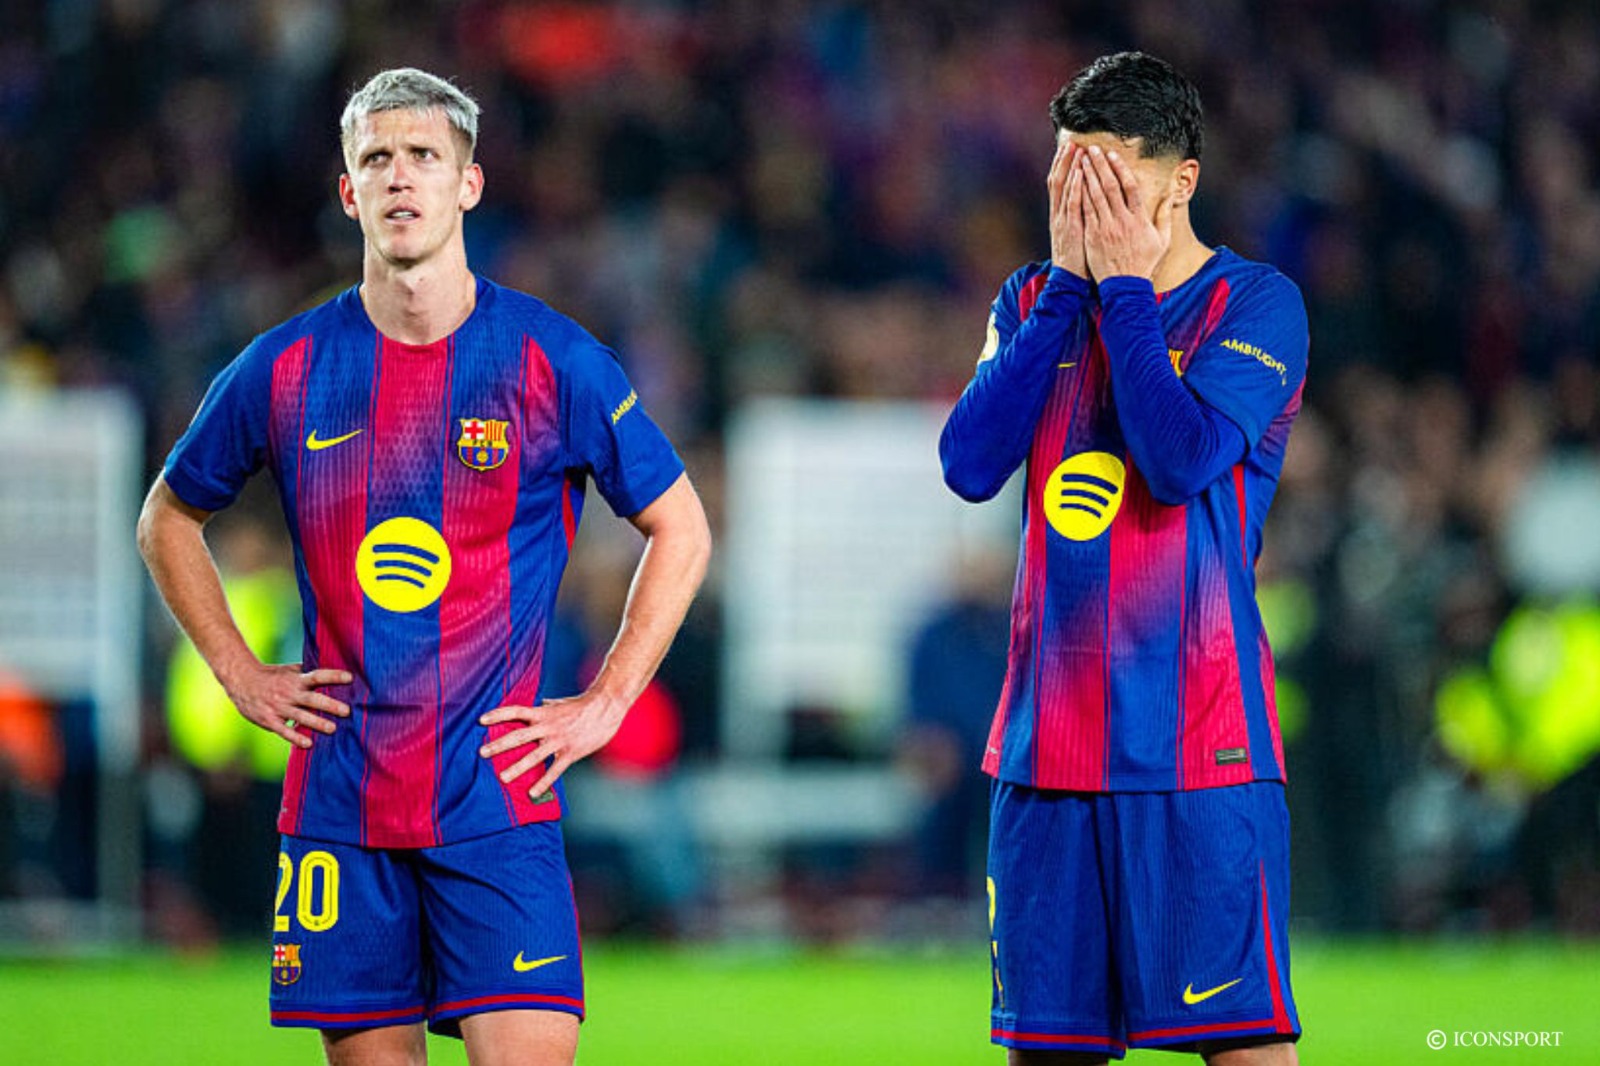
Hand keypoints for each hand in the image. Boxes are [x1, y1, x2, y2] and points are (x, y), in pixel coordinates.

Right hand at [221, 663, 351, 748]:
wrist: (240, 680)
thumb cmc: (271, 675)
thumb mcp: (289, 670)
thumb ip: (308, 673)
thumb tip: (331, 669)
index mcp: (296, 679)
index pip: (317, 676)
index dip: (333, 676)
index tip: (350, 678)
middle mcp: (288, 693)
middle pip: (312, 699)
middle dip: (329, 705)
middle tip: (346, 711)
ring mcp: (278, 707)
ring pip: (300, 716)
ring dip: (317, 723)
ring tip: (333, 728)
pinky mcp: (269, 720)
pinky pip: (284, 730)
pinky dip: (295, 737)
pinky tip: (308, 744)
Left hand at [478, 690, 629, 799]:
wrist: (606, 706)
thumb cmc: (583, 705)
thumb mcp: (561, 703)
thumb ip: (548, 706)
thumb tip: (540, 703)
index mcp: (543, 713)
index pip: (515, 711)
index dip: (498, 715)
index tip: (481, 720)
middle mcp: (548, 726)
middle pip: (518, 736)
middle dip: (499, 745)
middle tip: (482, 753)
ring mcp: (559, 740)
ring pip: (534, 755)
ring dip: (517, 767)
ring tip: (502, 777)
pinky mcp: (571, 752)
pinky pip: (555, 769)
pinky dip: (544, 782)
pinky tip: (533, 792)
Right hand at [1048, 140, 1087, 277]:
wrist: (1069, 279)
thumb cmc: (1078, 257)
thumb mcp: (1076, 233)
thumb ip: (1080, 216)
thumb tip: (1089, 201)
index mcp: (1060, 214)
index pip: (1059, 184)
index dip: (1063, 166)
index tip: (1070, 149)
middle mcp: (1058, 213)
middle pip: (1057, 181)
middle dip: (1064, 161)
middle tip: (1071, 142)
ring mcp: (1062, 220)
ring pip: (1063, 188)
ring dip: (1070, 168)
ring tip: (1076, 150)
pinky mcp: (1070, 227)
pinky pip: (1072, 203)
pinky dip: (1074, 186)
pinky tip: (1080, 172)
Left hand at [1079, 146, 1173, 281]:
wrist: (1125, 286)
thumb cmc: (1144, 263)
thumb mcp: (1162, 241)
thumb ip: (1165, 217)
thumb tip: (1171, 196)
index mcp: (1139, 219)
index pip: (1130, 187)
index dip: (1120, 168)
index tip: (1113, 155)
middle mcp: (1122, 221)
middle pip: (1110, 187)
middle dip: (1100, 166)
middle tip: (1092, 149)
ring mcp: (1106, 228)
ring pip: (1095, 197)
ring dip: (1088, 176)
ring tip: (1082, 160)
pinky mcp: (1092, 236)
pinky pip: (1085, 211)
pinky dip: (1080, 195)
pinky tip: (1075, 183)